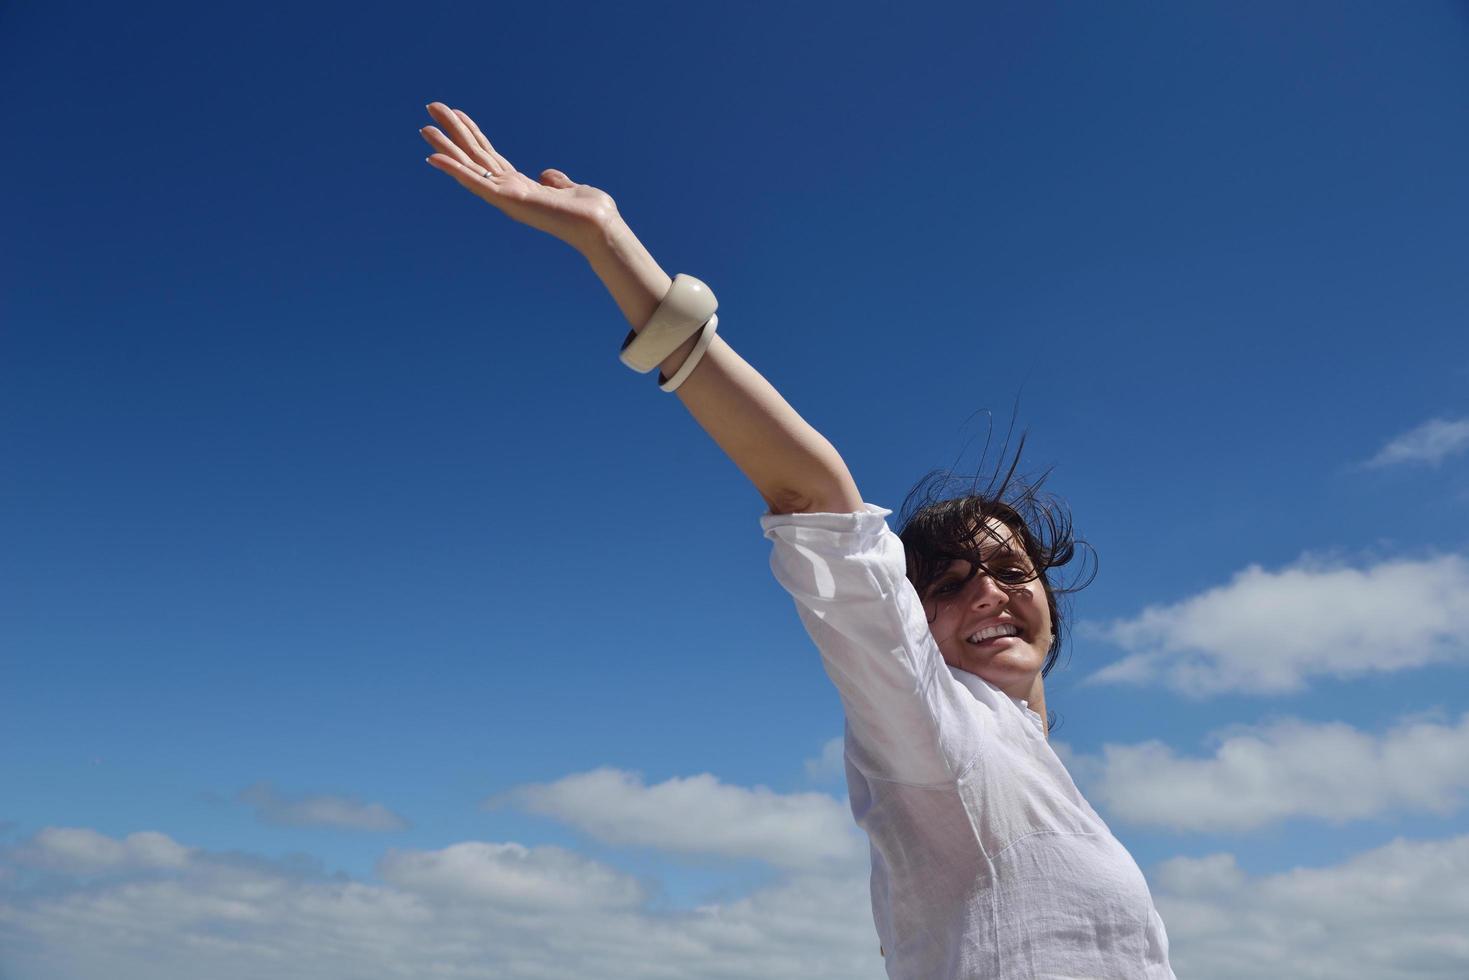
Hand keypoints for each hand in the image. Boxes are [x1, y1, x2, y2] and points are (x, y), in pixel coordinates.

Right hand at [420, 102, 618, 253]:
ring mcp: (506, 196)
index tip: (455, 113)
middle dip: (453, 131)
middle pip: (474, 156)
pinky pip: (475, 182)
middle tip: (431, 107)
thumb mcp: (571, 188)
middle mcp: (508, 191)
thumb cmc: (589, 213)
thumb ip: (556, 180)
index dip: (472, 134)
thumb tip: (546, 174)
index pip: (490, 157)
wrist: (599, 227)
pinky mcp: (507, 200)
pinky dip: (454, 170)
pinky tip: (433, 157)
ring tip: (425, 127)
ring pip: (469, 166)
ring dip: (446, 147)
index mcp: (521, 186)